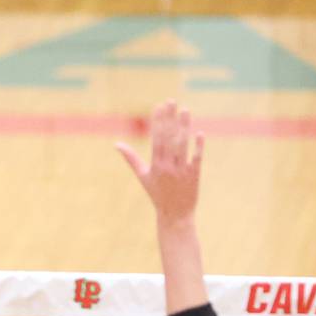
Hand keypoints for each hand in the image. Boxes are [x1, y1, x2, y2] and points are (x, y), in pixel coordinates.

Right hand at [116, 100, 203, 223]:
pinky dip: (198, 145)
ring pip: (182, 145)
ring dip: (184, 126)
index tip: (159, 105)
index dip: (157, 121)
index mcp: (154, 165)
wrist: (174, 215)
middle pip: (169, 138)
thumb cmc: (156, 194)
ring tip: (185, 109)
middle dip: (170, 118)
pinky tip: (199, 132)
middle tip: (172, 101)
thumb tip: (116, 144)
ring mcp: (181, 170)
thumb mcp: (142, 176)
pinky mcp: (194, 175)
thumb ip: (130, 158)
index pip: (156, 138)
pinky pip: (196, 158)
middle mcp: (167, 166)